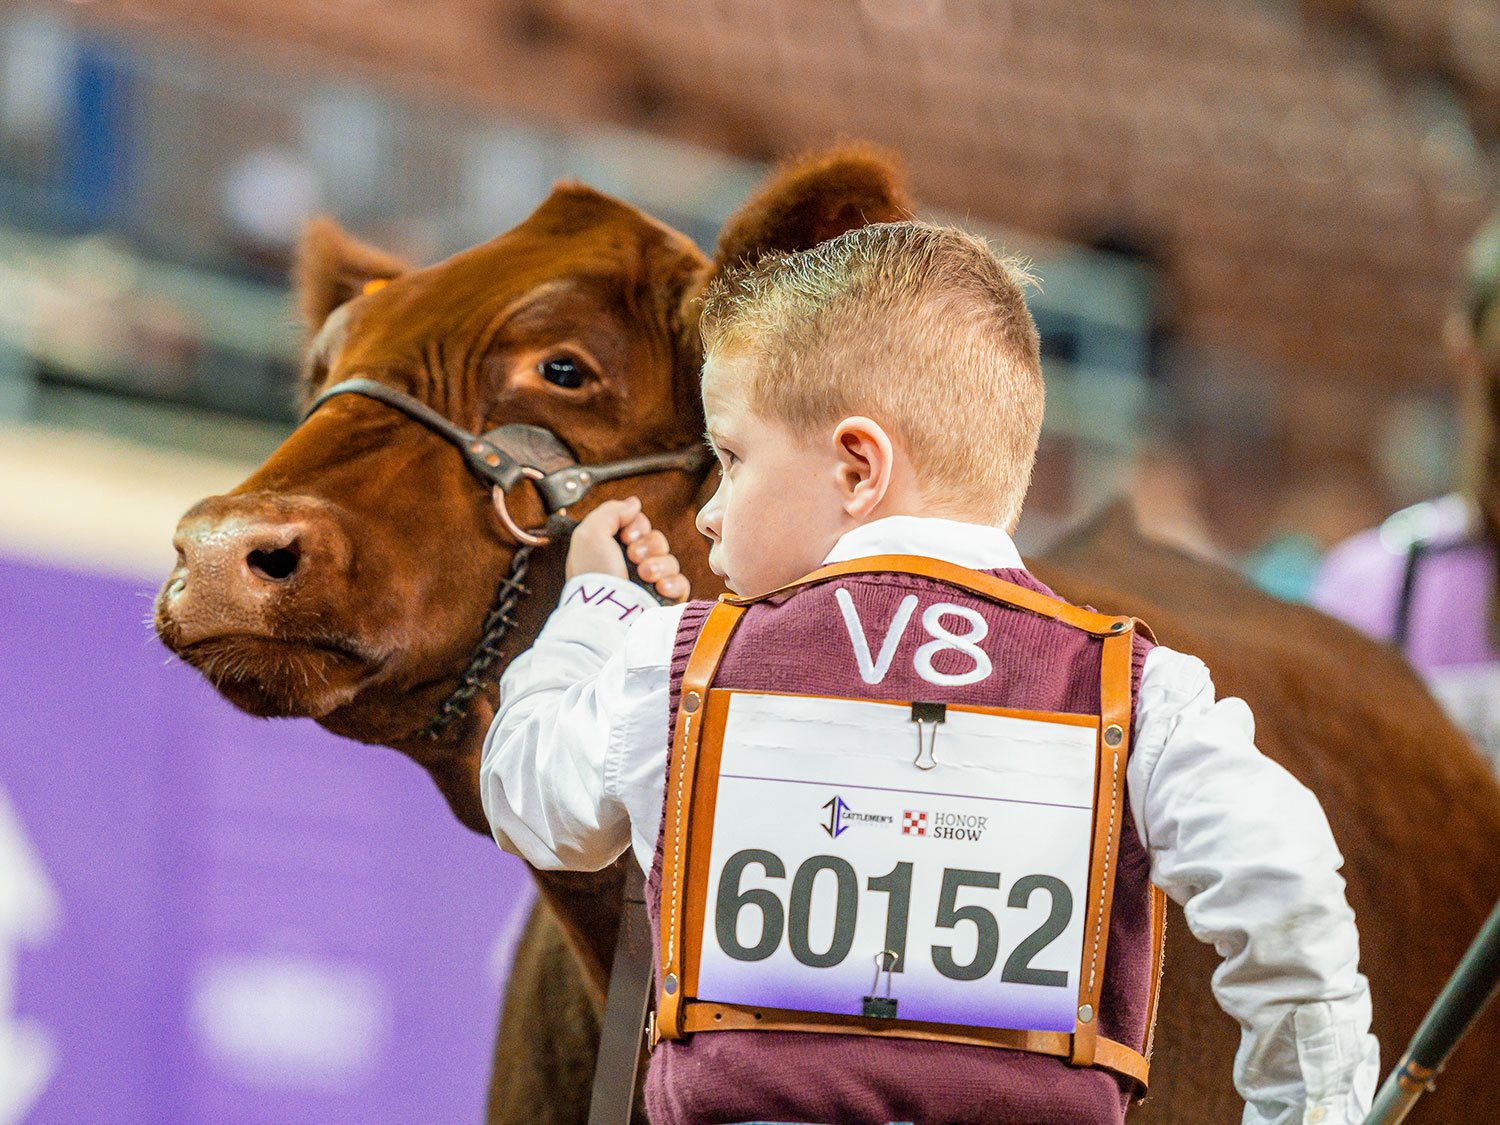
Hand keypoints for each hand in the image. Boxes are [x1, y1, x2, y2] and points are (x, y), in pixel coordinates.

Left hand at [564, 496, 689, 601]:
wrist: (608, 612)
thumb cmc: (594, 576)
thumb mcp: (589, 534)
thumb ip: (611, 511)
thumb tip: (633, 504)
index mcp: (613, 550)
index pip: (639, 525)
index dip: (637, 527)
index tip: (626, 537)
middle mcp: (631, 566)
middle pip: (657, 540)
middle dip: (648, 546)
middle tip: (633, 558)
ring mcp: (649, 584)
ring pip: (670, 560)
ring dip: (658, 565)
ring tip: (644, 575)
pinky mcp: (664, 600)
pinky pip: (681, 582)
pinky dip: (672, 582)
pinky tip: (659, 587)